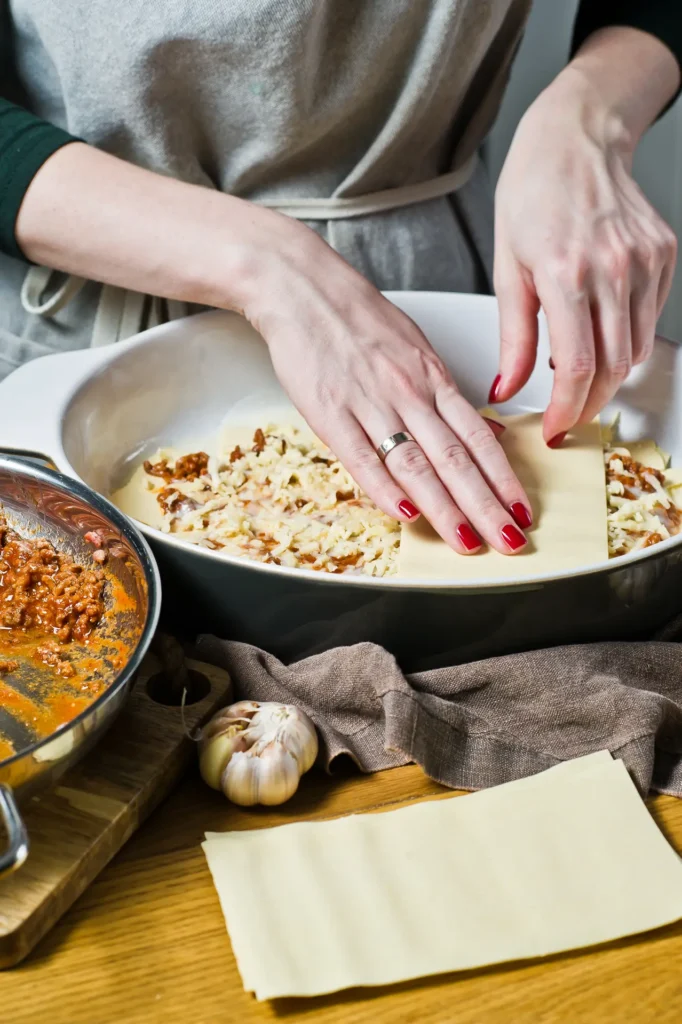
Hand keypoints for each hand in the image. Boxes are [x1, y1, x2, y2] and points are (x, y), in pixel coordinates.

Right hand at [241, 223, 530, 554]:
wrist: (302, 288)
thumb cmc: (358, 319)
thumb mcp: (417, 350)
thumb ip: (449, 396)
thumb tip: (489, 430)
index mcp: (432, 378)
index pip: (479, 437)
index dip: (504, 479)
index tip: (522, 511)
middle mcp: (408, 393)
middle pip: (455, 459)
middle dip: (486, 506)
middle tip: (509, 541)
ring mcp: (369, 403)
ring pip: (415, 463)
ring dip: (445, 508)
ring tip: (467, 542)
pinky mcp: (329, 412)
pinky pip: (360, 456)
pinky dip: (382, 487)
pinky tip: (403, 513)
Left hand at [493, 60, 677, 444]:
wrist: (576, 139)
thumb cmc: (533, 195)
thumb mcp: (506, 268)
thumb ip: (511, 337)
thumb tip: (507, 389)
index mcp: (565, 272)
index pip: (575, 366)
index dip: (567, 408)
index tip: (555, 428)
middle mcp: (612, 267)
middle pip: (611, 367)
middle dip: (588, 403)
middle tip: (567, 415)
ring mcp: (645, 261)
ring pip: (635, 350)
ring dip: (607, 374)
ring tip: (579, 372)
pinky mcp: (663, 255)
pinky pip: (649, 321)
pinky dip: (626, 340)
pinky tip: (600, 330)